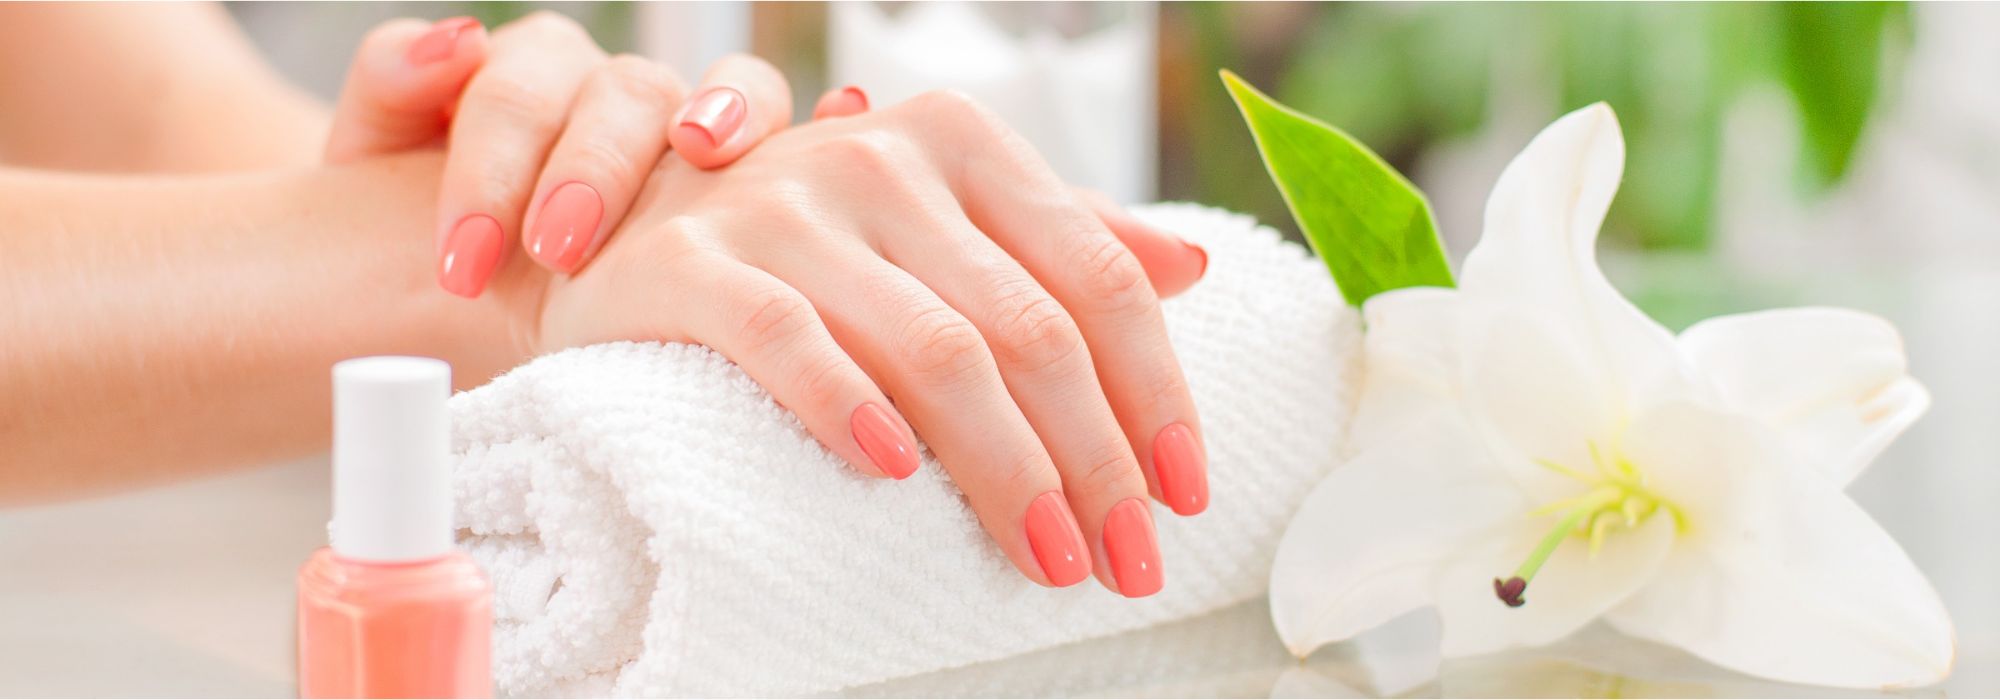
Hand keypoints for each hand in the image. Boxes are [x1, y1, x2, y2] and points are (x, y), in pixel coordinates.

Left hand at [321, 12, 793, 295]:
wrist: (462, 282)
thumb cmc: (435, 225)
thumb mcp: (377, 157)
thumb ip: (394, 85)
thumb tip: (453, 39)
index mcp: (537, 78)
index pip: (522, 88)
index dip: (489, 171)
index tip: (461, 262)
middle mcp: (626, 97)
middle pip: (631, 92)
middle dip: (595, 168)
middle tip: (558, 249)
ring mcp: (704, 134)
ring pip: (735, 93)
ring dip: (726, 118)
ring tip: (708, 153)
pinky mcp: (767, 183)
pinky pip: (812, 135)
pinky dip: (834, 122)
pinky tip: (847, 121)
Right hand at [528, 91, 1210, 596]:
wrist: (617, 243)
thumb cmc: (809, 255)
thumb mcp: (941, 228)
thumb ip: (1057, 240)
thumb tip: (1190, 266)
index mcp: (962, 145)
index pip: (1096, 276)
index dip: (1154, 392)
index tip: (1184, 493)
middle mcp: (882, 158)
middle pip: (1029, 329)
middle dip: (1094, 461)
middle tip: (1125, 560)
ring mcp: (784, 204)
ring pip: (931, 348)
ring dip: (1005, 469)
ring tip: (1046, 558)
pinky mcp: (691, 261)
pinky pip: (782, 336)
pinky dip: (844, 404)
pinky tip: (895, 474)